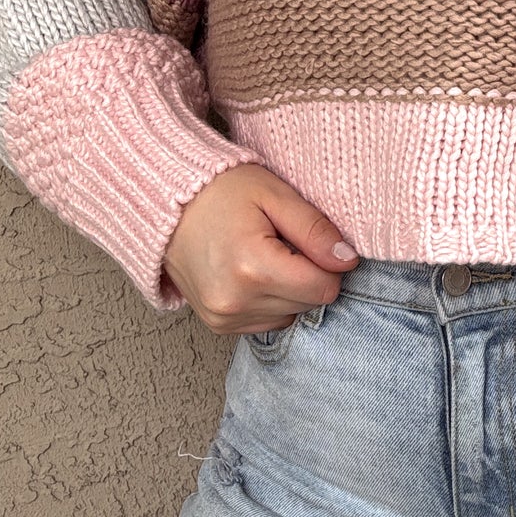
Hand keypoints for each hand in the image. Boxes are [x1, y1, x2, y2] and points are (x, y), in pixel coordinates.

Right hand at [163, 164, 357, 336]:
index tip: (308, 238)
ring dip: (288, 289)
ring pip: (291, 314)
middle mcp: (236, 302)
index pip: (324, 287)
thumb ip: (315, 229)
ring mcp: (224, 318)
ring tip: (263, 254)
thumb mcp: (275, 195)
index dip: (327, 262)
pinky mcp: (218, 325)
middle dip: (307, 274)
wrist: (168, 203)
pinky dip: (269, 300)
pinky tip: (252, 271)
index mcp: (253, 268)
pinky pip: (268, 321)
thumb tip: (348, 260)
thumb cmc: (222, 191)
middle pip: (309, 303)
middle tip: (281, 241)